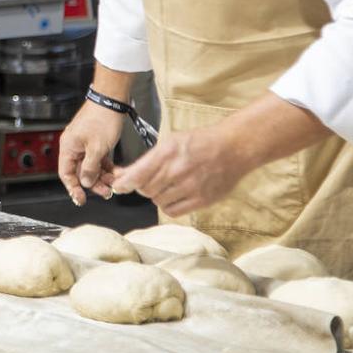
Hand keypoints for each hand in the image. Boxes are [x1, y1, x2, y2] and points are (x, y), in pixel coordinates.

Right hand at [58, 101, 123, 206]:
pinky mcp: (96, 142)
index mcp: (69, 147)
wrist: (112, 100)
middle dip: (93, 183)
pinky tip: (116, 173)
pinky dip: (106, 167)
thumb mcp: (97, 147)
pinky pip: (99, 160)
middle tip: (106, 193)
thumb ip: (90, 167)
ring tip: (114, 183)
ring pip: (91, 167)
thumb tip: (85, 182)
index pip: (66, 173)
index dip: (73, 188)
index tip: (81, 199)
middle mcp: (75, 146)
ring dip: (102, 176)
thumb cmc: (102, 119)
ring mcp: (85, 144)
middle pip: (80, 172)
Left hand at [110, 125, 248, 217]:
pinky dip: (168, 205)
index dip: (124, 184)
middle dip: (142, 187)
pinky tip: (173, 196)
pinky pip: (173, 211)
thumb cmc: (201, 142)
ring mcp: (190, 187)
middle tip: (147, 181)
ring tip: (166, 186)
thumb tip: (125, 174)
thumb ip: (149, 159)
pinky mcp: (202, 200)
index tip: (119, 186)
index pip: (137, 175)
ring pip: (158, 201)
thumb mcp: (172, 141)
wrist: (233, 148)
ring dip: (156, 195)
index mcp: (168, 152)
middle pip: (146, 190)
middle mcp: (178, 170)